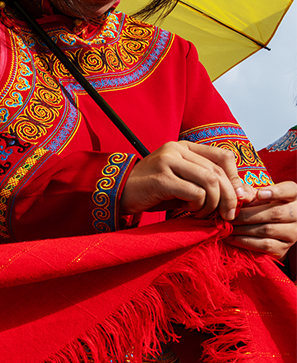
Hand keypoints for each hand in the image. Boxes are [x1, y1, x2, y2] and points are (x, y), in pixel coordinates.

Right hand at [118, 140, 254, 219]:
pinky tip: (191, 211)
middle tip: (227, 215)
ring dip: (213, 204)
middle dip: (229, 197)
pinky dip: (199, 206)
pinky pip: (194, 192)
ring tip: (204, 213)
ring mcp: (167, 161)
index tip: (236, 198)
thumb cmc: (153, 192)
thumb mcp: (184, 185)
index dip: (236, 178)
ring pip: (209, 182)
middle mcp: (176, 149)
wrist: (117, 194)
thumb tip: (245, 195)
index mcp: (184, 146)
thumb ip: (210, 186)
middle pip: (218, 172)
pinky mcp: (160, 178)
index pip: (223, 157)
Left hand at [228, 180, 296, 258]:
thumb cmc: (259, 206)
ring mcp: (293, 233)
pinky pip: (264, 245)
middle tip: (228, 216)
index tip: (259, 194)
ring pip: (268, 230)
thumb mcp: (256, 195)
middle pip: (275, 213)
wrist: (266, 229)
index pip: (289, 191)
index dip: (275, 192)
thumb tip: (241, 197)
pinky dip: (244, 241)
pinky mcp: (284, 248)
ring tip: (227, 226)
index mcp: (294, 196)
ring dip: (242, 229)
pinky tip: (231, 237)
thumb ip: (248, 192)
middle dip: (247, 215)